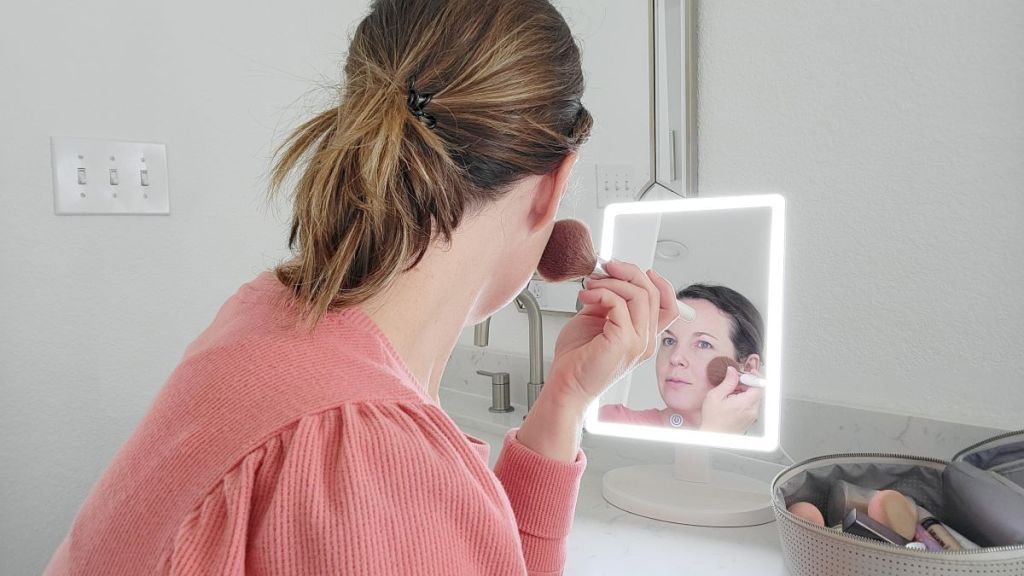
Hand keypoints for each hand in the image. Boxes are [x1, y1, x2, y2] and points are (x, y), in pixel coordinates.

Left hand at [545, 261, 677, 410]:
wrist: (566, 385)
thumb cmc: (576, 360)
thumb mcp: (595, 320)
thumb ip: (608, 301)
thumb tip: (607, 279)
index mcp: (642, 336)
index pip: (668, 305)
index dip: (659, 283)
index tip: (638, 270)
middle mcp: (645, 341)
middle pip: (654, 294)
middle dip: (629, 272)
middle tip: (606, 268)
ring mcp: (638, 343)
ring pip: (640, 295)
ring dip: (611, 283)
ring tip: (591, 286)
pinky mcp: (623, 342)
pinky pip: (619, 304)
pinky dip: (601, 293)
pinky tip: (586, 297)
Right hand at [699, 366, 763, 433]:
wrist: (714, 436)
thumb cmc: (713, 419)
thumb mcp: (715, 396)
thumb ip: (727, 382)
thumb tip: (733, 371)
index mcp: (744, 404)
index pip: (759, 386)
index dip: (754, 377)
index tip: (747, 373)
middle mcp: (752, 410)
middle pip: (757, 390)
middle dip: (747, 383)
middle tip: (734, 383)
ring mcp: (752, 415)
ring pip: (754, 397)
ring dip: (745, 391)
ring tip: (731, 394)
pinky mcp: (750, 418)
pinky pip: (752, 404)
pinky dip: (744, 399)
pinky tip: (733, 401)